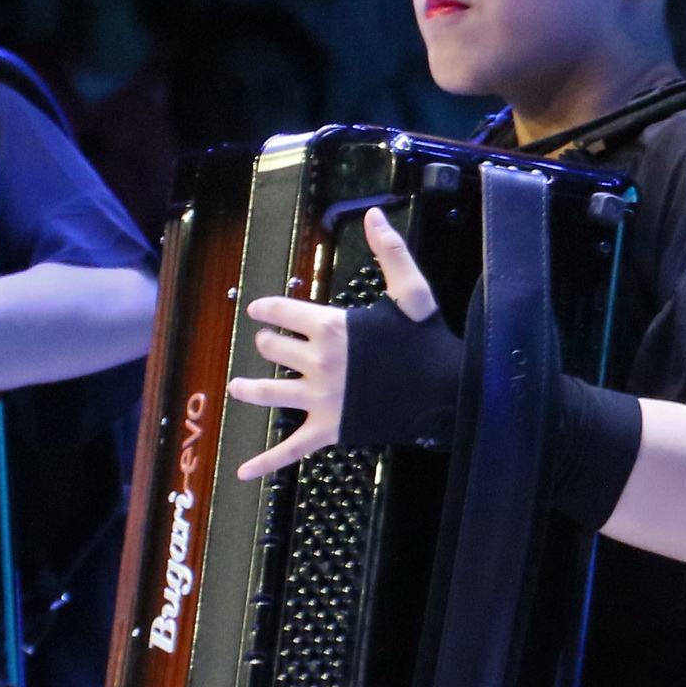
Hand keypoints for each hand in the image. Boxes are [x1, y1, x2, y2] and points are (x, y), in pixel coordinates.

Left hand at [230, 205, 439, 479]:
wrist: (448, 394)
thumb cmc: (427, 343)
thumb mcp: (412, 294)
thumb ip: (390, 253)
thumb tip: (375, 214)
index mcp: (331, 327)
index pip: (281, 312)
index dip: (266, 308)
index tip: (260, 308)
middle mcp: (319, 363)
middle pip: (271, 349)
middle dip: (268, 343)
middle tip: (270, 344)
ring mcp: (320, 399)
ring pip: (268, 393)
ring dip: (248, 388)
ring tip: (236, 385)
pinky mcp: (328, 430)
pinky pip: (290, 450)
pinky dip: (265, 463)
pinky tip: (242, 472)